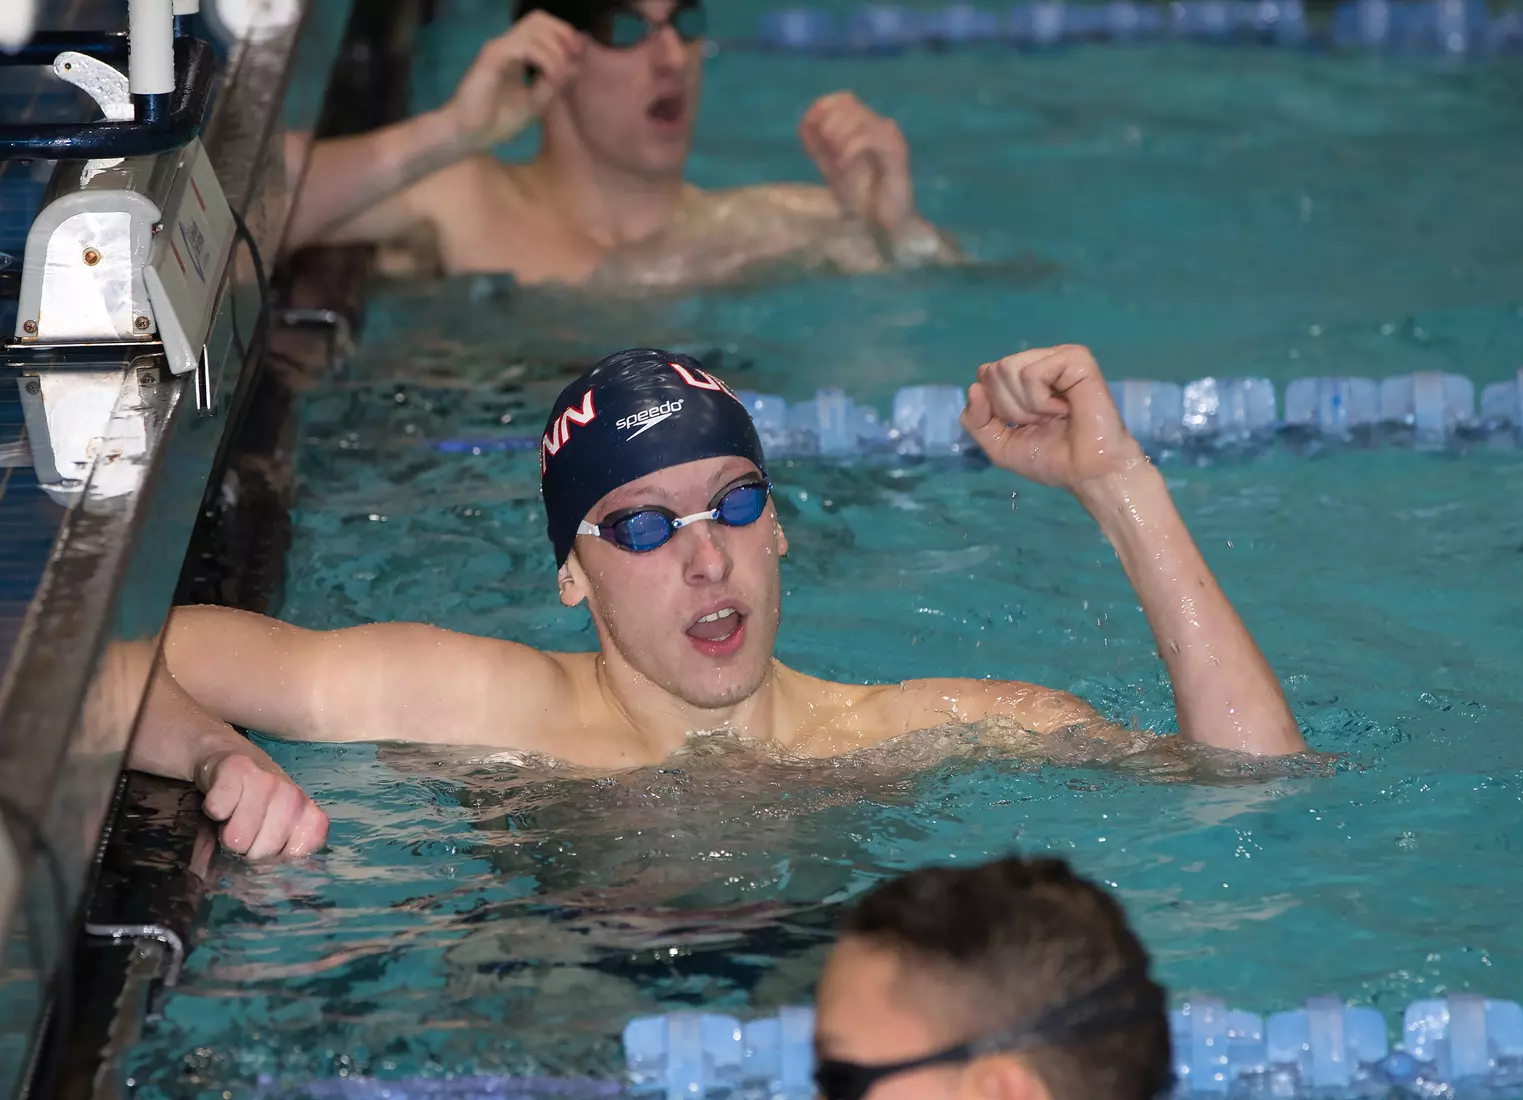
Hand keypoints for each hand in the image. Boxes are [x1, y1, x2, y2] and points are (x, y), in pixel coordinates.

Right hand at [196, 751, 328, 860]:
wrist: (229, 758)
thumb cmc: (253, 806)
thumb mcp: (273, 831)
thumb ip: (280, 860)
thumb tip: (282, 896)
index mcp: (308, 816)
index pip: (298, 856)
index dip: (273, 861)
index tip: (264, 849)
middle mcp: (293, 796)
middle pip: (261, 852)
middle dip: (245, 849)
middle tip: (244, 830)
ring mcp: (267, 780)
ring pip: (237, 836)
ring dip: (225, 831)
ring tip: (231, 817)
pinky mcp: (237, 768)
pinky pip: (218, 809)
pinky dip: (212, 809)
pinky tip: (219, 801)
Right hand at [446, 11, 583, 150]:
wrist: (467, 135)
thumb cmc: (495, 122)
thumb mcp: (535, 103)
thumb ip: (553, 83)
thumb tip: (574, 65)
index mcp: (516, 54)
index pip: (541, 27)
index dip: (563, 33)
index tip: (578, 56)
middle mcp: (506, 46)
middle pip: (538, 19)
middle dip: (562, 33)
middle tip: (573, 57)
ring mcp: (498, 49)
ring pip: (533, 29)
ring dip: (555, 51)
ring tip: (558, 76)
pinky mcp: (491, 58)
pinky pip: (524, 47)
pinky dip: (544, 60)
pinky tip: (548, 79)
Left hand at [799, 92, 916, 236]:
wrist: (886, 222)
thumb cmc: (862, 197)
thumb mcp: (831, 169)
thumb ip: (818, 147)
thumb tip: (805, 124)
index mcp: (864, 127)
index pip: (843, 99)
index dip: (822, 108)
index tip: (808, 129)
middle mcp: (879, 125)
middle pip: (849, 103)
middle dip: (829, 122)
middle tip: (825, 147)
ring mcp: (889, 135)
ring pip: (859, 116)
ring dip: (839, 135)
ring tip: (834, 160)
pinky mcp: (896, 150)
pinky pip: (869, 136)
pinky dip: (850, 149)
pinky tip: (842, 166)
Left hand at [960, 345, 1145, 491]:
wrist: (1087, 473)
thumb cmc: (1050, 459)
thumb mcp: (999, 444)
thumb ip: (976, 420)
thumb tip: (974, 386)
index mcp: (1021, 377)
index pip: (985, 376)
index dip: (994, 409)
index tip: (1022, 426)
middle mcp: (1038, 361)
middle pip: (994, 371)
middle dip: (1011, 408)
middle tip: (1042, 421)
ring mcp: (1057, 357)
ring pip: (1008, 368)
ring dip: (1027, 405)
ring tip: (1054, 416)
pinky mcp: (1076, 358)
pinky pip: (1033, 373)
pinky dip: (1041, 400)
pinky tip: (1065, 408)